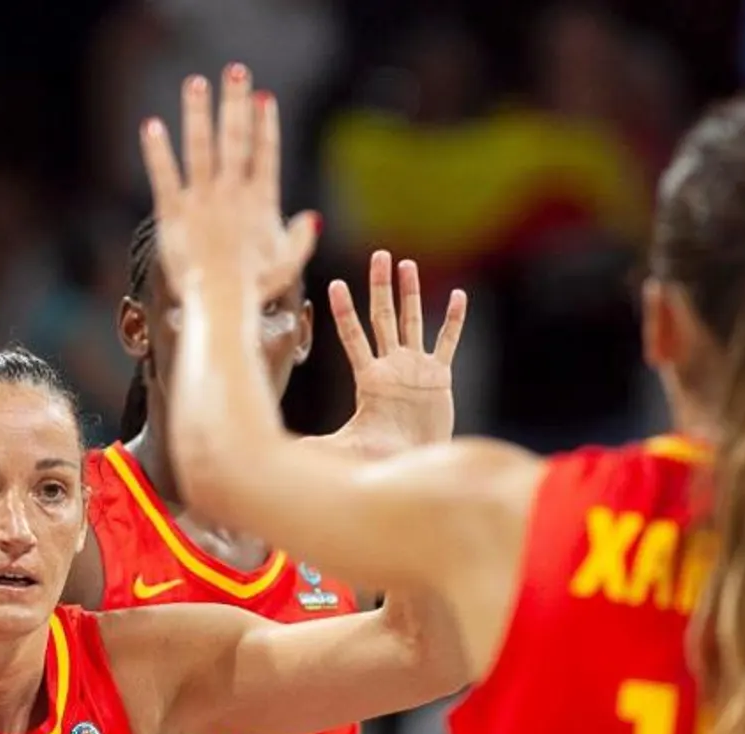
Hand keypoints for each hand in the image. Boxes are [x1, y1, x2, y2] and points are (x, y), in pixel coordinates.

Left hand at [138, 64, 317, 304]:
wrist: (221, 301)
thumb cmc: (255, 286)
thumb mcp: (288, 263)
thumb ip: (302, 238)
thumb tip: (312, 218)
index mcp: (261, 201)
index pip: (265, 153)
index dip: (265, 123)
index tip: (263, 97)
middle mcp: (232, 192)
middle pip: (235, 138)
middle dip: (235, 101)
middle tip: (235, 70)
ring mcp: (202, 199)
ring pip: (200, 146)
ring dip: (198, 112)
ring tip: (196, 83)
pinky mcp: (174, 212)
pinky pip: (164, 174)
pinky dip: (157, 150)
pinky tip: (151, 125)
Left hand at [332, 251, 467, 456]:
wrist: (415, 466)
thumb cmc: (380, 459)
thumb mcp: (347, 448)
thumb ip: (319, 446)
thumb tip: (285, 450)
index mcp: (368, 378)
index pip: (353, 336)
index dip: (345, 312)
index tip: (335, 284)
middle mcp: (390, 366)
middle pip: (383, 318)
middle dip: (380, 287)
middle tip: (378, 256)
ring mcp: (415, 369)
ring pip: (412, 322)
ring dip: (411, 294)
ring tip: (407, 265)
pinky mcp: (439, 378)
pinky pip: (448, 342)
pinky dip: (454, 320)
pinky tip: (458, 296)